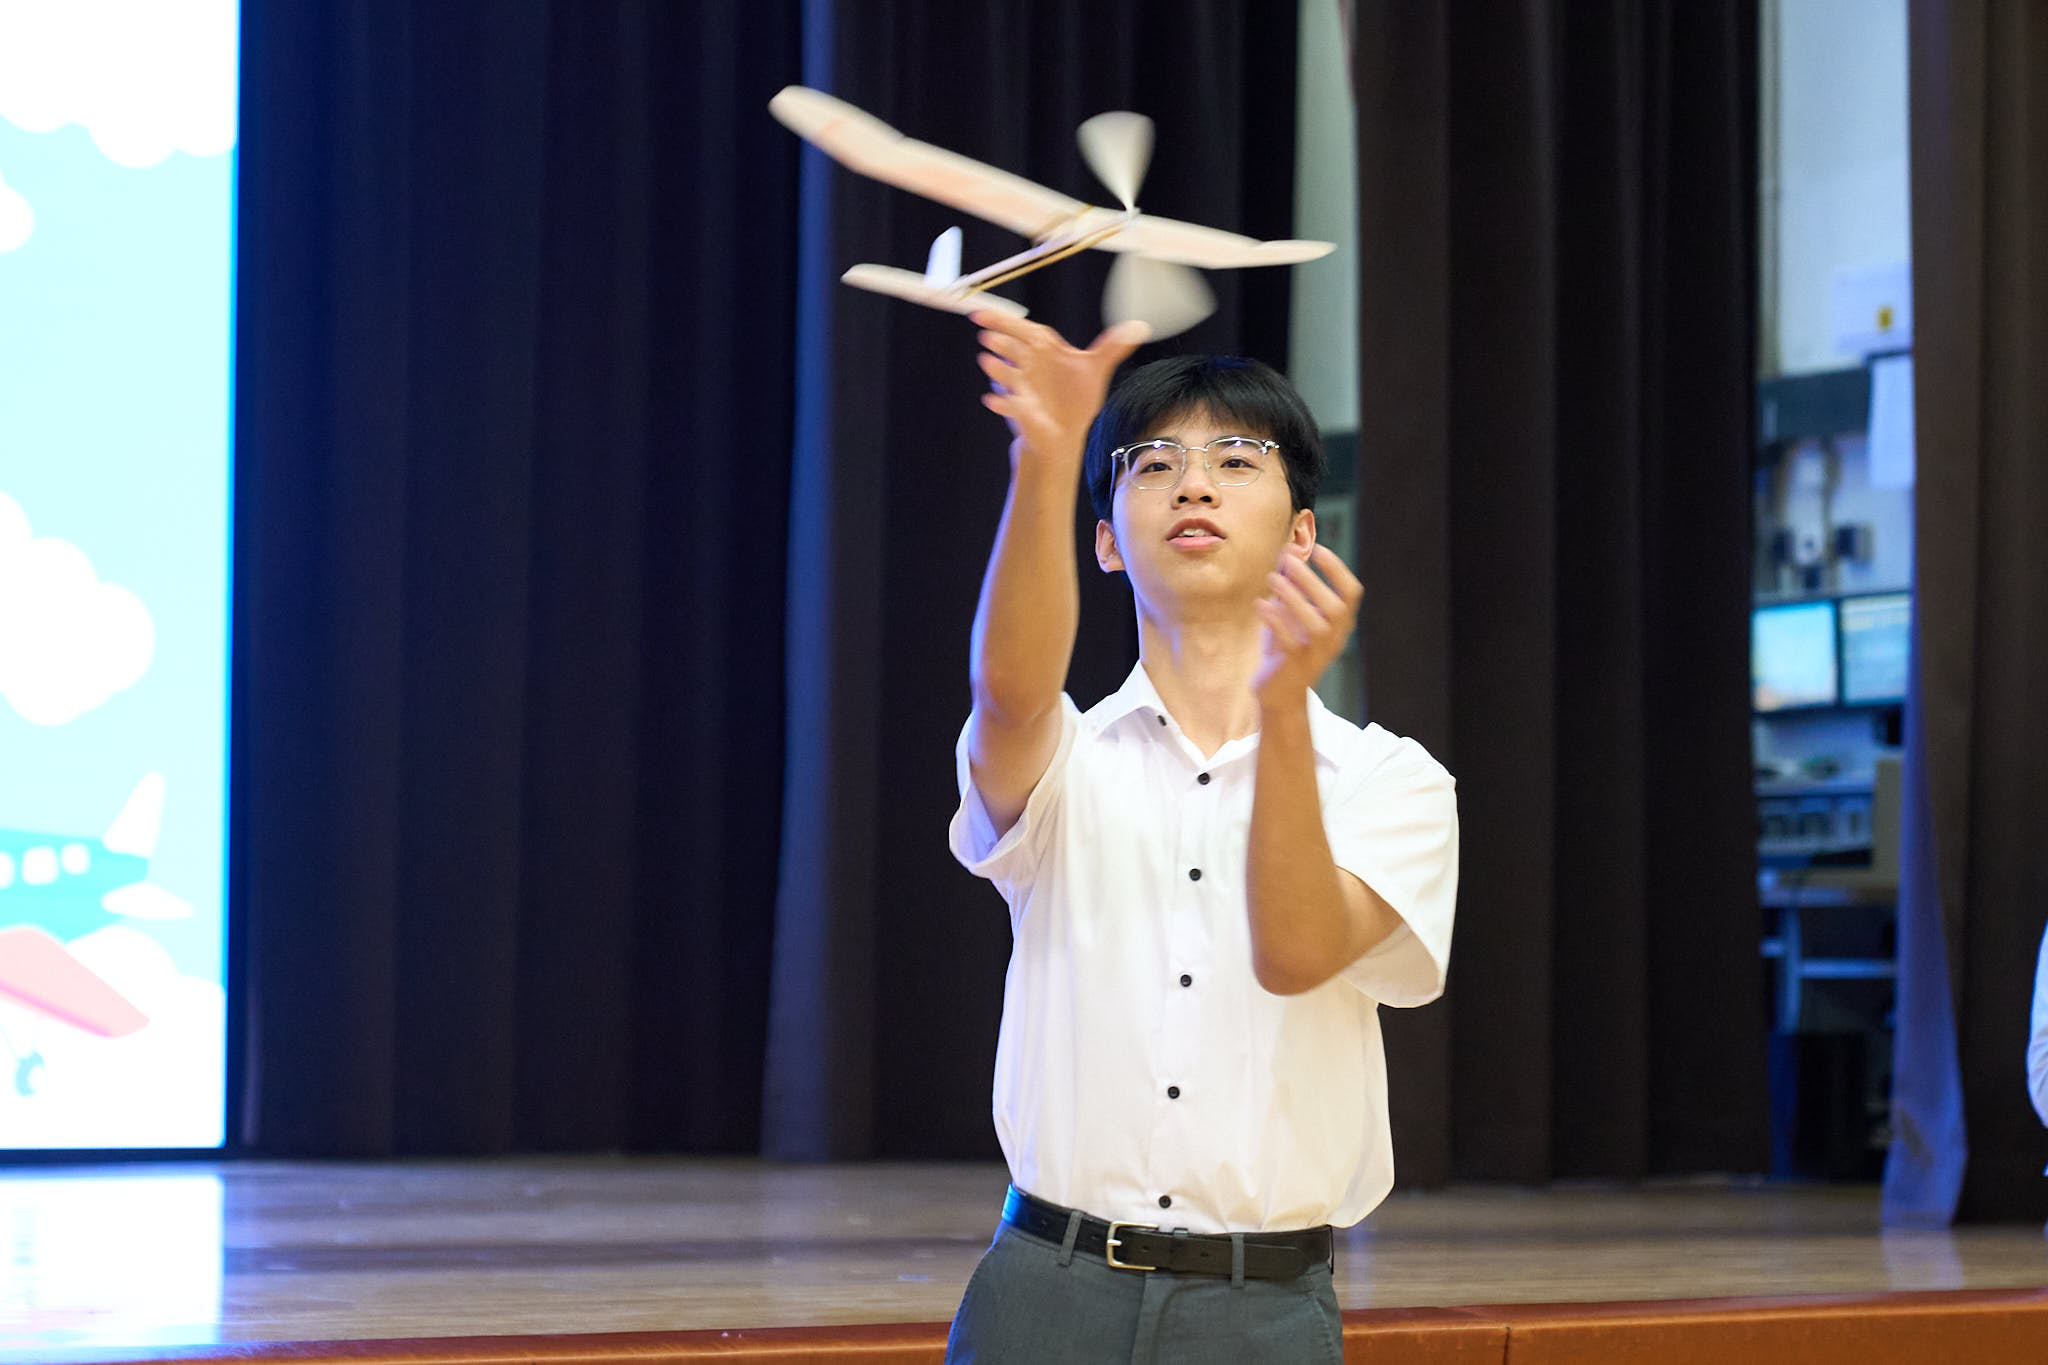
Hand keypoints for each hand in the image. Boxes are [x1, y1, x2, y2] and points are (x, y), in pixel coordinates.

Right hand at [973, 310, 1148, 467]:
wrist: (1065, 433)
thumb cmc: (1075, 397)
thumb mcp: (1096, 369)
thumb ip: (1113, 346)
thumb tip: (1141, 327)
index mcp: (1042, 349)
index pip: (1022, 328)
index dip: (1002, 319)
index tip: (980, 312)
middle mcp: (1028, 366)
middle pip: (1011, 349)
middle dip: (1001, 342)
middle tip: (988, 335)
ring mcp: (1022, 389)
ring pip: (1007, 375)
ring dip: (997, 369)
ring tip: (988, 361)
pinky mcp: (1023, 411)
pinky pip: (1009, 406)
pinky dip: (1002, 404)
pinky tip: (994, 402)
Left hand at [1252, 544, 1361, 702]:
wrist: (1280, 692)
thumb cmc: (1287, 646)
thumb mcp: (1291, 614)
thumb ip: (1292, 586)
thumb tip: (1288, 552)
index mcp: (1339, 623)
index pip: (1351, 593)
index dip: (1338, 570)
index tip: (1318, 549)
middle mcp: (1335, 639)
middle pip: (1336, 608)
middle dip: (1312, 580)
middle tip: (1288, 560)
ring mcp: (1317, 654)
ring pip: (1316, 625)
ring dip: (1294, 598)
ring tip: (1272, 578)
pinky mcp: (1296, 666)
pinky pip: (1290, 642)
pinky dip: (1275, 620)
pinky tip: (1260, 604)